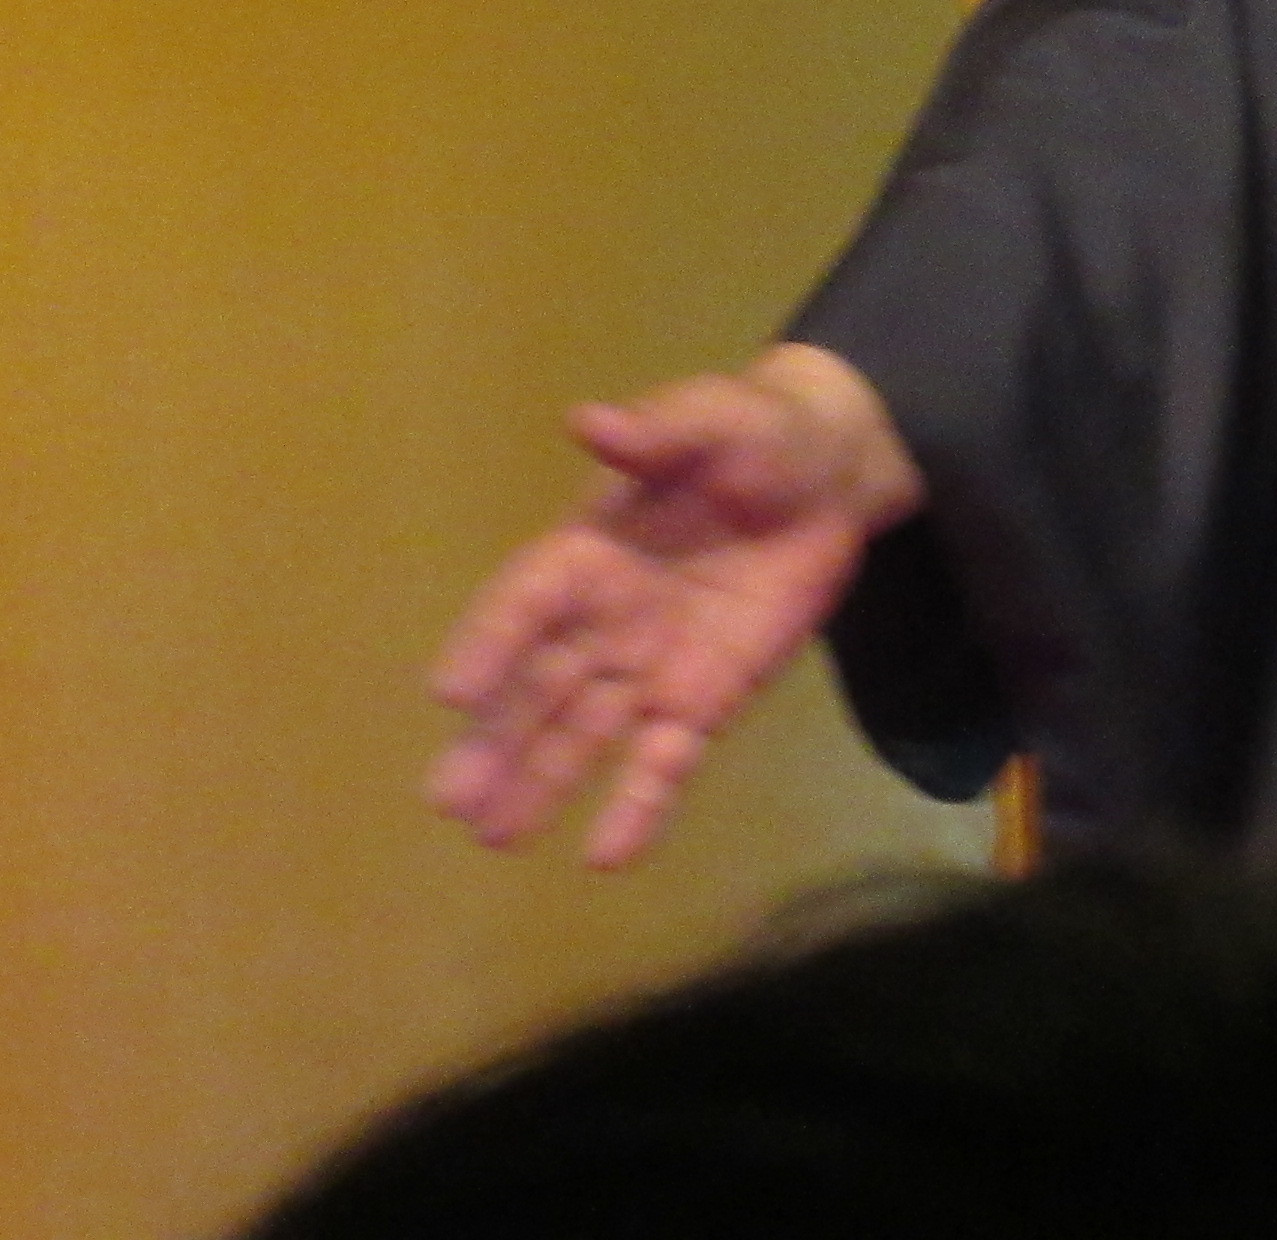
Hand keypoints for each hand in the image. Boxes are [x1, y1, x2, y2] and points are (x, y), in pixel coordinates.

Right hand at [425, 343, 921, 866]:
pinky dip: (638, 807)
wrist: (830, 477)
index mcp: (593, 547)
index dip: (491, 639)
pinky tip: (606, 857)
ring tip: (490, 837)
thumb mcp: (719, 419)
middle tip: (445, 798)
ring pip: (584, 733)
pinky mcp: (702, 703)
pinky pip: (665, 762)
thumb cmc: (761, 437)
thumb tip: (588, 419)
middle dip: (494, 738)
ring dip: (540, 783)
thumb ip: (658, 429)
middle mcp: (606, 618)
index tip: (448, 690)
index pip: (531, 597)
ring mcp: (650, 668)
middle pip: (540, 683)